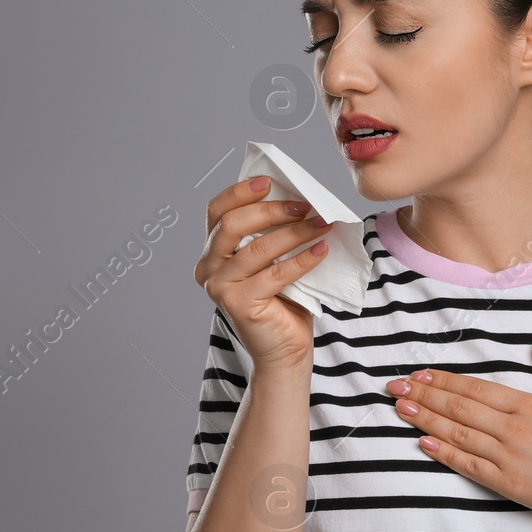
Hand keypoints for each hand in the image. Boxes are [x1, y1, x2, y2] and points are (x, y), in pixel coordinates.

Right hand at [194, 175, 334, 370]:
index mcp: (212, 251)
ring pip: (256, 248)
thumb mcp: (275, 259)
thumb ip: (274, 232)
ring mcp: (220, 288)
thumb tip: (300, 198)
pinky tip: (322, 250)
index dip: (240, 192)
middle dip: (271, 210)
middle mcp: (208, 268)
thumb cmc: (283, 301)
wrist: (285, 349)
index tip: (270, 182)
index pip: (217, 211)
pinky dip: (301, 260)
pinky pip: (274, 275)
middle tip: (306, 206)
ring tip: (322, 224)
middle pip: (232, 225)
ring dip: (294, 232)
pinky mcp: (239, 305)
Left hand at [383, 335, 531, 527]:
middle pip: (460, 408)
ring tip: (400, 409)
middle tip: (395, 387)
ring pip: (459, 435)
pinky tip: (424, 444)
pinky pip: (471, 467)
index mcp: (531, 405)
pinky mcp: (511, 485)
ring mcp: (510, 458)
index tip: (420, 375)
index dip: (445, 382)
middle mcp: (514, 429)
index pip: (477, 389)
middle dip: (424, 396)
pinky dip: (445, 454)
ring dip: (426, 420)